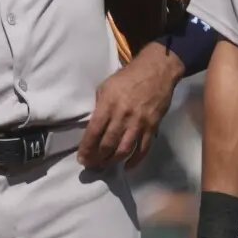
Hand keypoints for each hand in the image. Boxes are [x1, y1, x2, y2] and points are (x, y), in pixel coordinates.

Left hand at [78, 44, 182, 168]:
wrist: (156, 71)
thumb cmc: (127, 77)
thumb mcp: (106, 86)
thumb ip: (99, 107)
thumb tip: (93, 126)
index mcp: (108, 104)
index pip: (94, 132)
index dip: (86, 148)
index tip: (81, 158)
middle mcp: (123, 116)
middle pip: (107, 144)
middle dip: (97, 158)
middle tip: (91, 165)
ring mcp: (139, 123)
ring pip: (124, 150)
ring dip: (112, 161)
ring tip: (104, 166)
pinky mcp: (152, 127)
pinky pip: (143, 149)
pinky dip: (135, 161)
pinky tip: (127, 166)